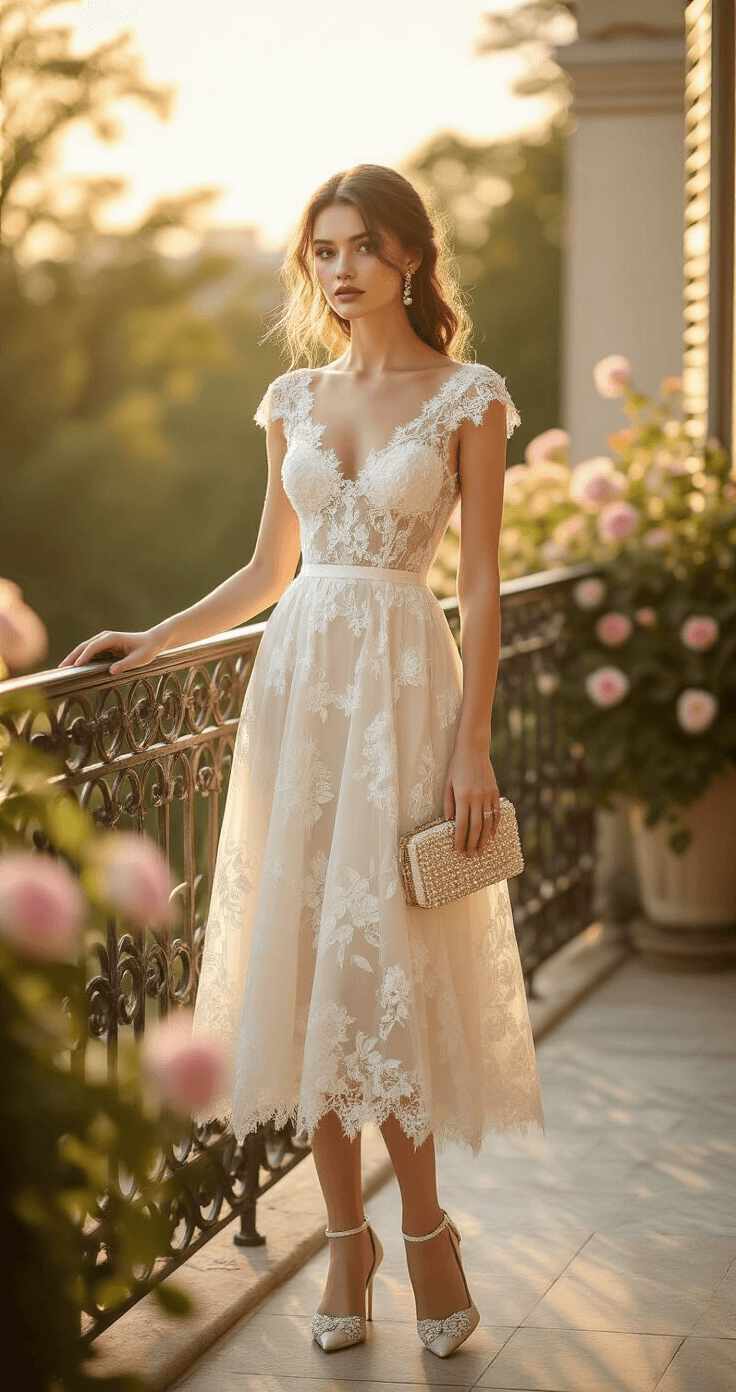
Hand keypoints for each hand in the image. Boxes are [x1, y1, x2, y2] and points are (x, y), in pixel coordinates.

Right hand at [58, 628, 166, 676]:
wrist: (152, 642)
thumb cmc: (147, 650)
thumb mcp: (139, 659)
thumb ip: (126, 665)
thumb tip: (111, 672)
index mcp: (112, 638)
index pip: (94, 646)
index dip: (84, 655)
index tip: (76, 665)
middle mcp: (105, 637)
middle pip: (84, 646)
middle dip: (72, 656)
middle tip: (61, 668)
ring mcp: (103, 641)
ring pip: (84, 648)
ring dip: (73, 657)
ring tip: (63, 668)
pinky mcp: (104, 647)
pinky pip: (89, 652)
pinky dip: (80, 658)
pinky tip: (74, 667)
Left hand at [442, 737, 499, 854]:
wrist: (474, 749)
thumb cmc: (457, 766)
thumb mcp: (447, 783)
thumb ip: (447, 802)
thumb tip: (447, 820)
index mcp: (462, 797)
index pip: (461, 824)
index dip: (459, 839)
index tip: (457, 850)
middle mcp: (476, 798)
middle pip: (475, 827)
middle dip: (472, 844)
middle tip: (470, 856)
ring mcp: (488, 795)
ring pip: (487, 823)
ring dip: (484, 839)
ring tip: (481, 850)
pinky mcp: (495, 792)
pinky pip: (496, 812)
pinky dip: (495, 825)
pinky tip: (492, 835)